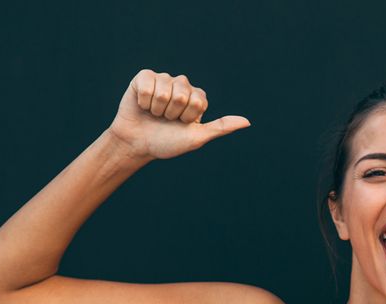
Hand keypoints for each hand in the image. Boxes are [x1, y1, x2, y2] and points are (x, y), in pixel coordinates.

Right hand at [106, 69, 249, 161]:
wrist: (137, 144)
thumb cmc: (168, 142)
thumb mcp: (197, 137)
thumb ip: (222, 127)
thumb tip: (248, 122)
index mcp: (198, 97)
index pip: (198, 101)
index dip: (187, 117)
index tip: (181, 124)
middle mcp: (182, 85)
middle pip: (182, 95)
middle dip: (171, 113)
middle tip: (165, 120)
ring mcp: (163, 79)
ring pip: (164, 91)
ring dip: (156, 109)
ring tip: (154, 114)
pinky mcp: (144, 77)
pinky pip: (147, 84)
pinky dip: (144, 100)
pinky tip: (142, 105)